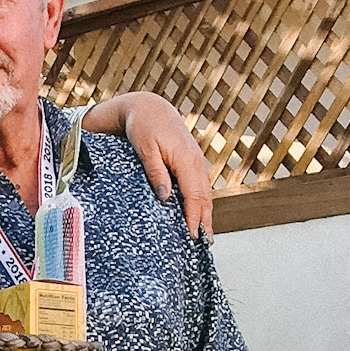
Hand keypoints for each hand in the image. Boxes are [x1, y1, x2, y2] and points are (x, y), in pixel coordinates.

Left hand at [119, 91, 213, 239]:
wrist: (150, 107)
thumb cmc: (143, 126)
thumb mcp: (145, 149)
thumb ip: (156, 173)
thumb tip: (166, 198)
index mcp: (186, 160)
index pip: (194, 195)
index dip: (194, 217)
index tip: (192, 236)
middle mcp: (196, 161)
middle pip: (205, 197)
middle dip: (205, 220)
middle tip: (203, 243)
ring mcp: (196, 161)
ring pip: (205, 192)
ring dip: (206, 213)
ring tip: (204, 234)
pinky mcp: (191, 161)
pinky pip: (200, 185)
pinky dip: (201, 201)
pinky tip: (198, 213)